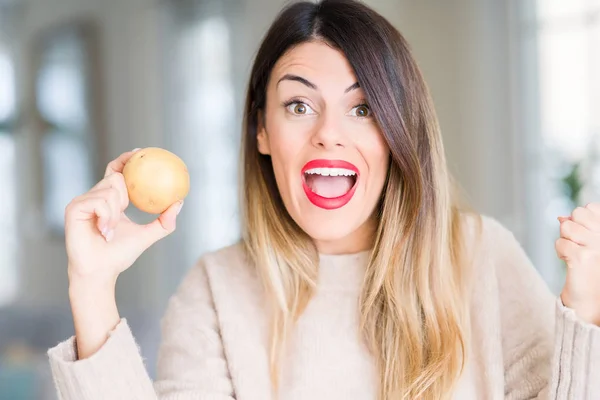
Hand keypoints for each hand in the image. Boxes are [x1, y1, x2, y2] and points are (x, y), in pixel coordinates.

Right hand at [65, 149, 182, 286]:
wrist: (100, 271)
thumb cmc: (119, 255)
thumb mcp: (147, 235)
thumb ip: (164, 222)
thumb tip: (179, 203)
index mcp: (109, 199)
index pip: (116, 172)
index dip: (125, 159)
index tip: (138, 152)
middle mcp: (94, 197)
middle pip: (116, 178)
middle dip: (125, 196)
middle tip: (124, 210)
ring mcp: (82, 201)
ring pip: (111, 189)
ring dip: (116, 213)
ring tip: (109, 231)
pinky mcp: (74, 207)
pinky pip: (100, 200)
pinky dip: (107, 217)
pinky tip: (103, 231)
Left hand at [556, 202, 599, 325]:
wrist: (594, 300)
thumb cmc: (592, 270)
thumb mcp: (591, 244)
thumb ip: (582, 227)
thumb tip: (562, 217)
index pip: (591, 208)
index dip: (582, 219)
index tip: (585, 237)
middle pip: (578, 213)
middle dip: (572, 227)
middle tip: (578, 245)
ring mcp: (596, 246)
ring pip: (566, 226)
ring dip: (566, 240)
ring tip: (575, 254)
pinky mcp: (582, 257)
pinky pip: (560, 242)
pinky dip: (560, 251)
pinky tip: (570, 262)